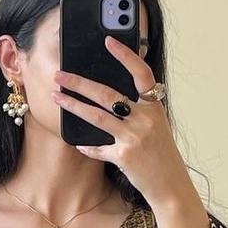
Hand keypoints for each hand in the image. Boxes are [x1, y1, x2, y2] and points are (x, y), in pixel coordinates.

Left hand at [51, 36, 190, 206]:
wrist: (171, 186)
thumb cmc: (161, 155)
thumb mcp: (156, 126)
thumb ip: (140, 108)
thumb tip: (114, 95)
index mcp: (154, 106)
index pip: (141, 73)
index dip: (126, 55)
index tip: (108, 40)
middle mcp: (145, 118)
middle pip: (107, 94)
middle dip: (80, 82)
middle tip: (60, 75)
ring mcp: (134, 137)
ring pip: (97, 116)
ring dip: (73, 106)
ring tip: (56, 97)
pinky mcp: (124, 156)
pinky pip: (98, 147)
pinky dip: (86, 146)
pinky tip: (77, 143)